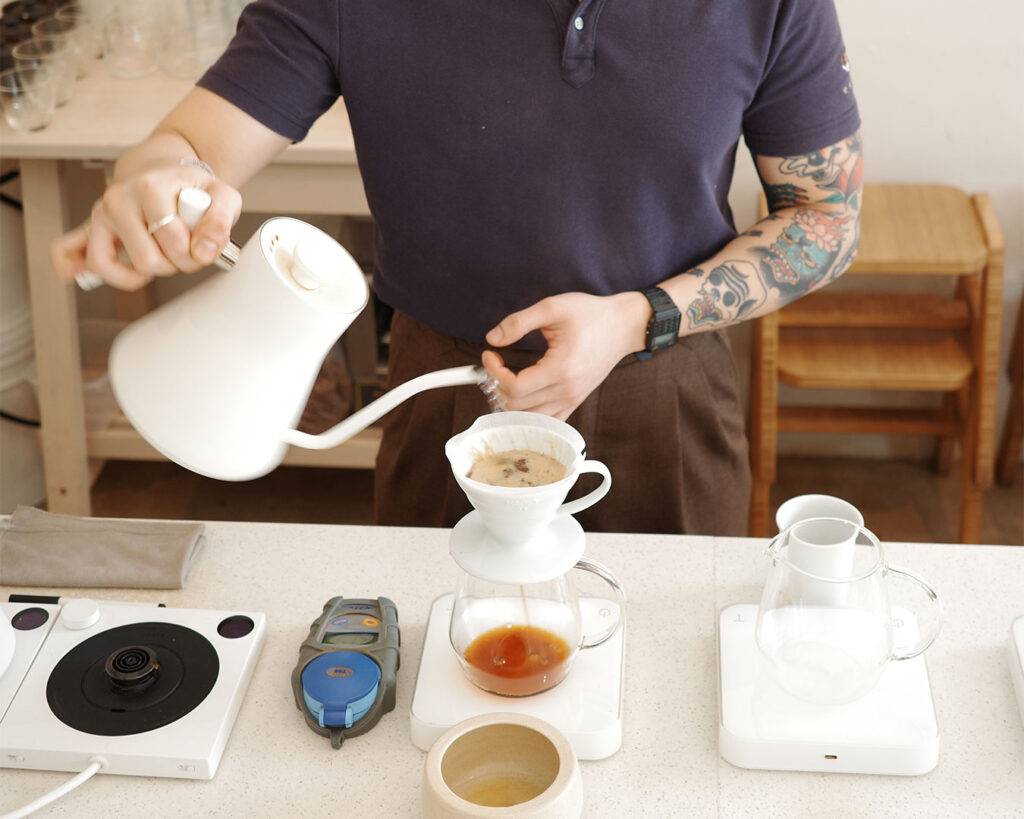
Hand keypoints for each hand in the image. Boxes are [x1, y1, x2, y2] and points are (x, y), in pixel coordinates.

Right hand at [50, 164, 241, 290]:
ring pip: (106, 265)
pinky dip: (79, 269)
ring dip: (139, 274)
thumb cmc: (194, 190)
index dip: (194, 256)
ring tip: (158, 260)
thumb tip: (204, 253)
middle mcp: (117, 199)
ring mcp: (100, 214)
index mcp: (149, 187)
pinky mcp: (89, 228)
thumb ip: (220, 222)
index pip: (173, 242)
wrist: (167, 174)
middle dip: (172, 266)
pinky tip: (100, 276)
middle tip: (183, 254)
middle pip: (145, 260)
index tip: (202, 249)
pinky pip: (66, 253)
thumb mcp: (222, 197)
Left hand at [482, 292, 650, 419]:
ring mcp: (572, 399)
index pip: (515, 387)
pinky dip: (528, 412)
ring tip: (507, 377)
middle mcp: (567, 391)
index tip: (490, 353)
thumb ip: (519, 322)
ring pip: (529, 418)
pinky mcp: (575, 401)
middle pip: (517, 406)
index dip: (494, 372)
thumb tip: (492, 339)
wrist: (624, 326)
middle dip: (498, 385)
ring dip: (511, 400)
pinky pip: (546, 421)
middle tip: (497, 363)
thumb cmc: (590, 314)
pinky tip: (523, 391)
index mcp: (560, 369)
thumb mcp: (553, 307)